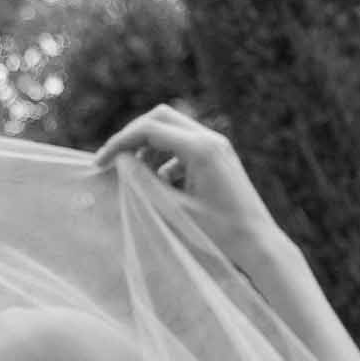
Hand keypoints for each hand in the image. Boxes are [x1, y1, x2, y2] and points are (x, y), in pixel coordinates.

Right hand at [95, 104, 278, 270]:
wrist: (259, 243)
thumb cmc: (221, 233)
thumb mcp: (175, 209)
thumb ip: (146, 183)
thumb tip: (121, 163)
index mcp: (201, 149)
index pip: (148, 129)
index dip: (119, 143)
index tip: (100, 163)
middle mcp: (211, 139)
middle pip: (159, 117)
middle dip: (133, 136)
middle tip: (115, 160)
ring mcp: (218, 145)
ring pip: (173, 128)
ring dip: (150, 146)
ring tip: (138, 176)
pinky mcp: (221, 156)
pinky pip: (186, 145)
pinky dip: (167, 157)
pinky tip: (164, 184)